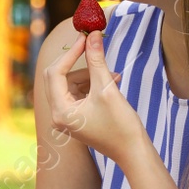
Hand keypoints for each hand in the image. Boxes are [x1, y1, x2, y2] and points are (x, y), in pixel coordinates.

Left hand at [45, 29, 142, 163]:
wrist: (133, 152)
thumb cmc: (121, 125)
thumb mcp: (107, 88)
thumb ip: (96, 60)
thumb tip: (92, 35)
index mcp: (60, 112)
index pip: (55, 73)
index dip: (70, 53)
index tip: (85, 38)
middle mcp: (58, 116)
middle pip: (59, 77)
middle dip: (79, 62)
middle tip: (93, 45)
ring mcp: (66, 118)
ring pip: (71, 84)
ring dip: (90, 74)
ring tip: (114, 75)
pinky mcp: (76, 118)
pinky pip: (78, 93)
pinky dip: (93, 84)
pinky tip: (112, 81)